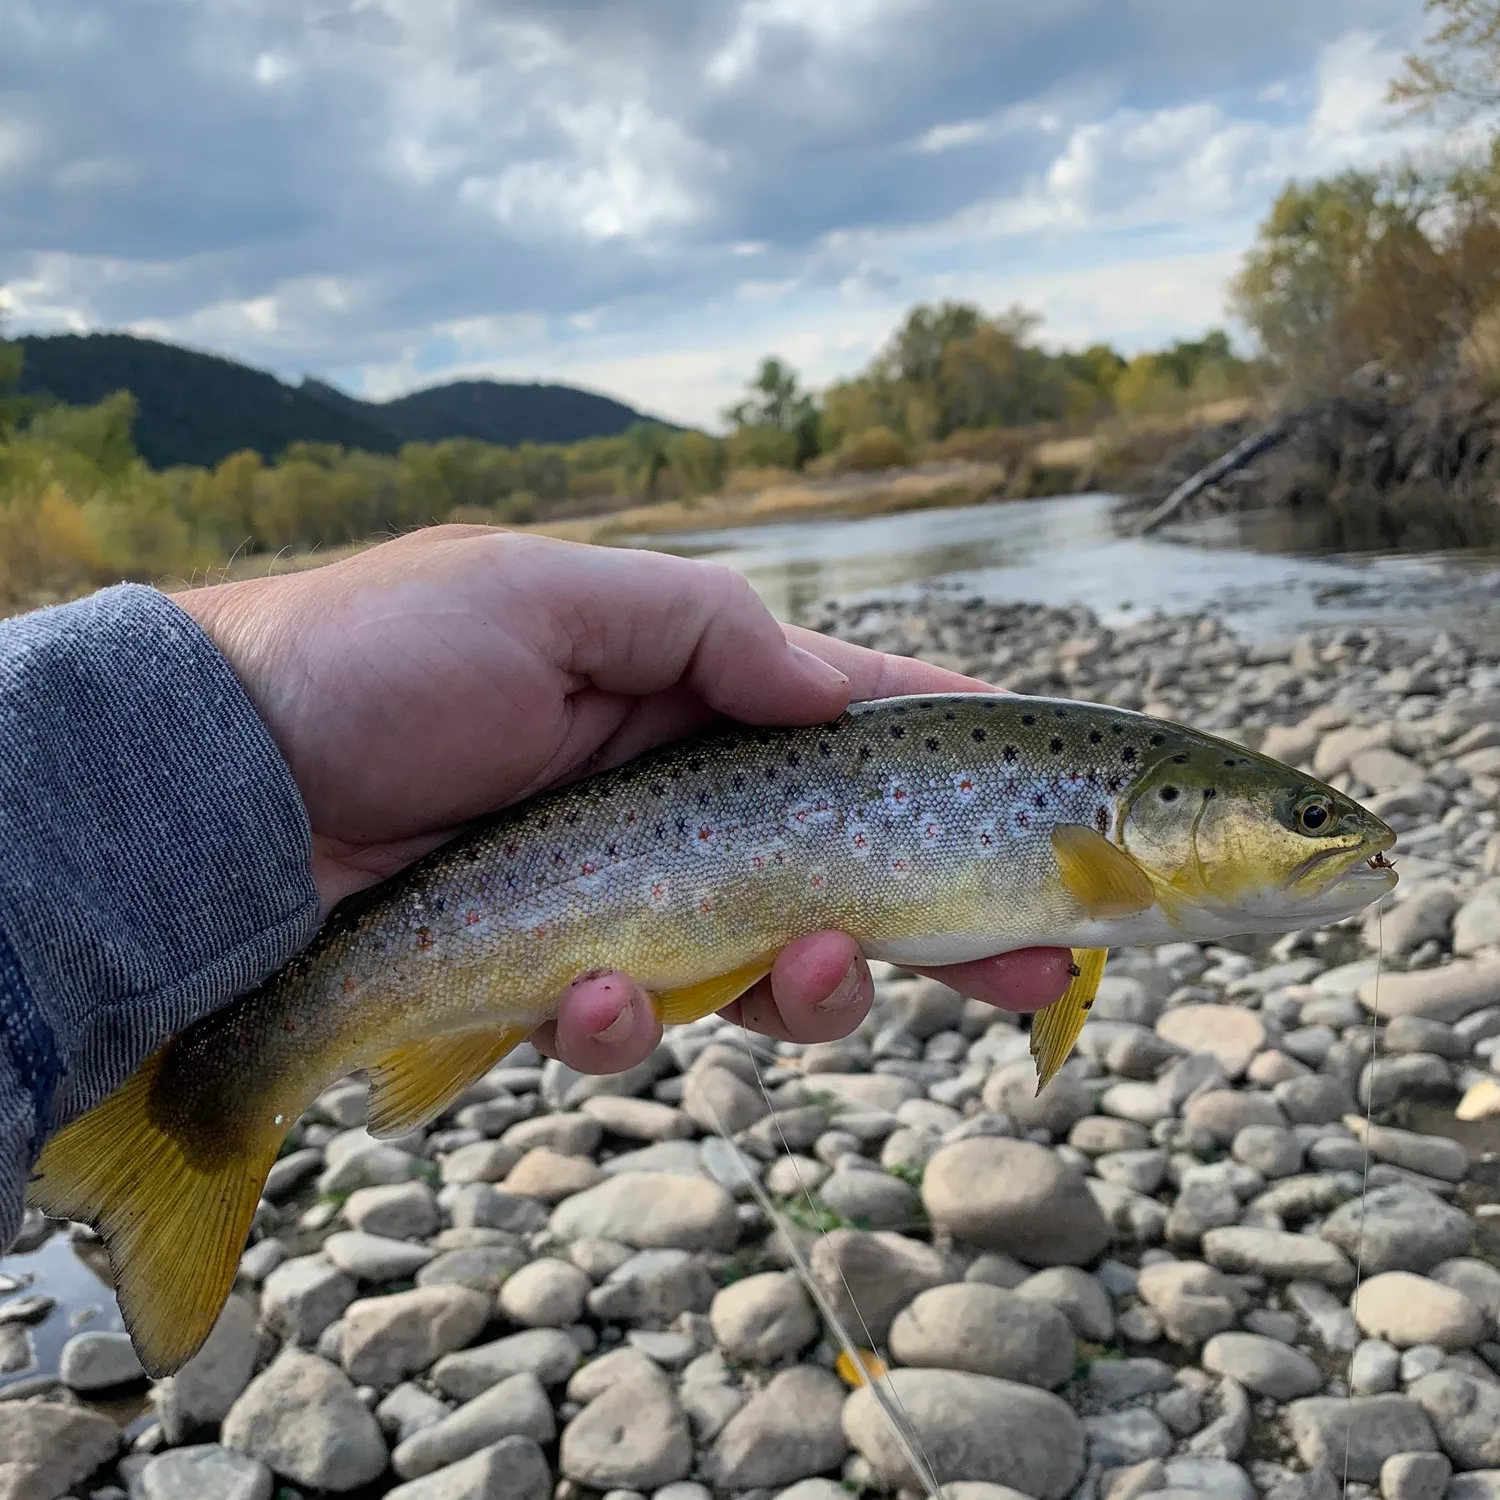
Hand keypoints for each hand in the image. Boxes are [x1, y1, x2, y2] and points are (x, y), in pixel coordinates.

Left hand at [178, 526, 1070, 1071]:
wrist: (220, 783)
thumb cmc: (375, 659)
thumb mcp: (544, 595)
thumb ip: (704, 627)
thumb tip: (843, 687)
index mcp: (681, 703)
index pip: (841, 729)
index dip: (937, 766)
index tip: (1032, 801)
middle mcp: (667, 808)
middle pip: (839, 876)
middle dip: (941, 929)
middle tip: (1033, 967)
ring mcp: (615, 905)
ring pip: (759, 972)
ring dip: (808, 986)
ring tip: (803, 970)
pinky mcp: (549, 986)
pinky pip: (625, 1029)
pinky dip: (625, 1021)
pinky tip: (589, 992)